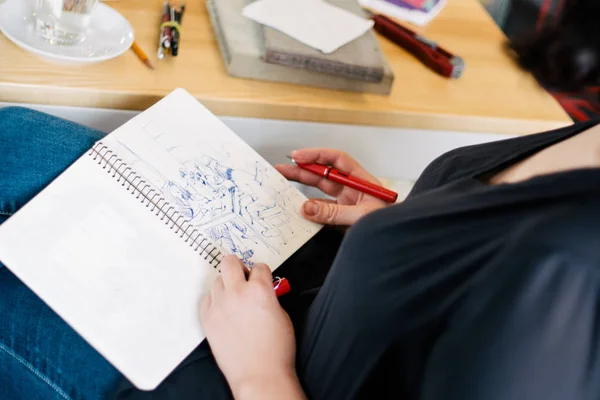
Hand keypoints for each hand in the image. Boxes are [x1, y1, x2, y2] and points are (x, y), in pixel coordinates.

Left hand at [200, 256, 302, 398]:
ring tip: (233, 298)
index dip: (262, 273)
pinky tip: (223, 310)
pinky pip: (206, 299)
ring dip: (226, 285)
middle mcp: (237, 293)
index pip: (258, 266)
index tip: (262, 279)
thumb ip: (270, 298)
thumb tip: (263, 293)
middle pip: (230, 262)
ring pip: (217, 280)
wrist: (259, 374)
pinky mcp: (207, 318)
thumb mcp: (282, 315)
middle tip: (242, 277)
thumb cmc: (276, 350)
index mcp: (260, 290)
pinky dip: (214, 301)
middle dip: (238, 267)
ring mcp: (219, 305)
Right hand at [276, 148, 387, 225]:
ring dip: (301, 186)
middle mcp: (351, 189)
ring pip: (319, 190)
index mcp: (361, 180)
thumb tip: (307, 208)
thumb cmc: (388, 224)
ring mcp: (345, 202)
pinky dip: (308, 208)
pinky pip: (321, 209)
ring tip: (281, 183)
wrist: (398, 242)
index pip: (337, 160)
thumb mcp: (362, 217)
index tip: (298, 157)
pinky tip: (296, 207)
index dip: (317, 156)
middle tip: (281, 169)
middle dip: (302, 169)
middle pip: (323, 173)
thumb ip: (334, 213)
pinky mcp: (340, 216)